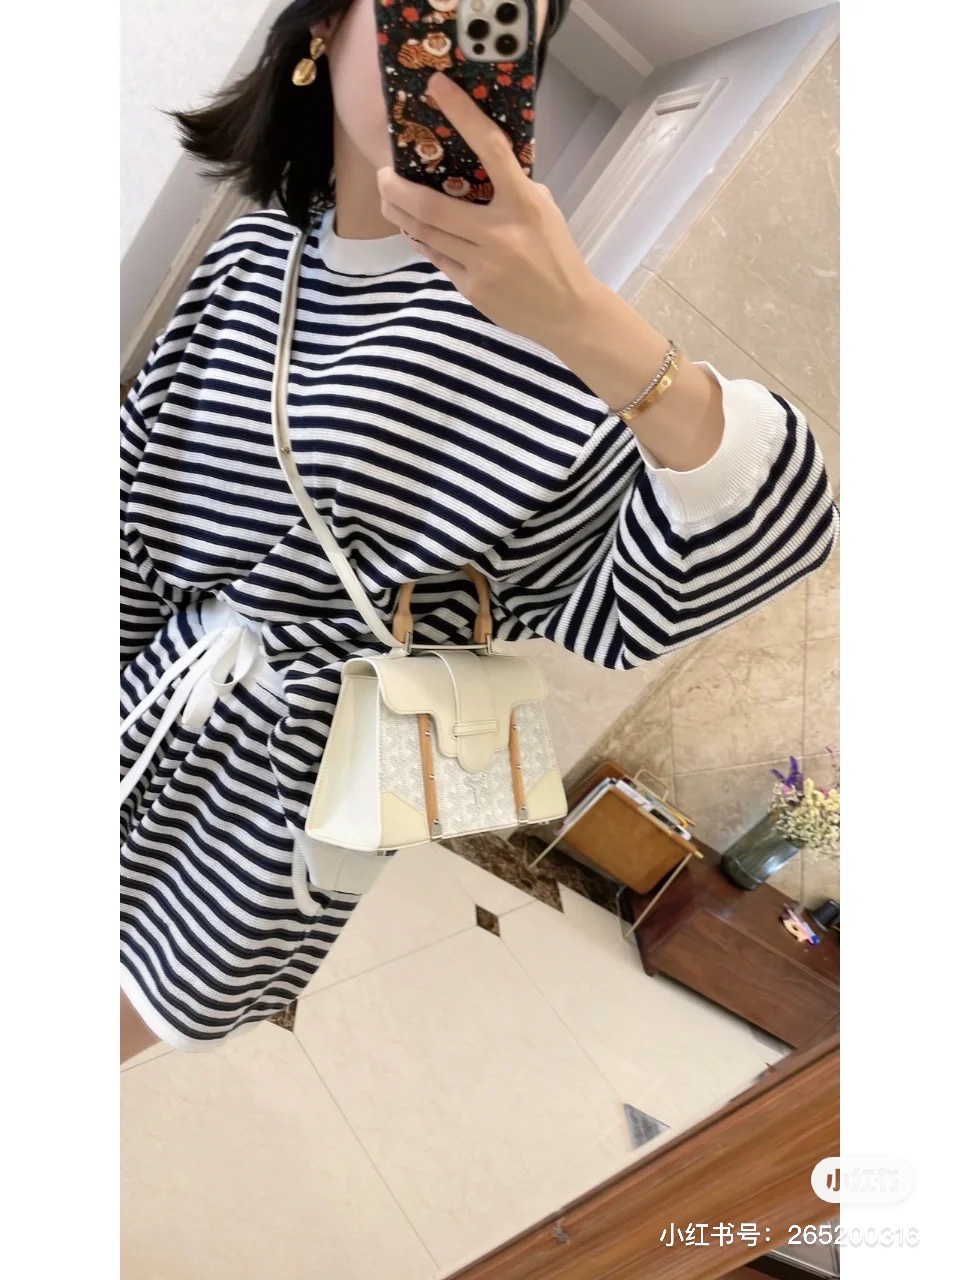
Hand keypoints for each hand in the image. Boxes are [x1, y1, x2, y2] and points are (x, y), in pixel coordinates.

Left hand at [376, 71, 596, 346]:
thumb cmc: (555, 252)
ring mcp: (483, 264)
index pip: (490, 149)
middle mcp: (500, 233)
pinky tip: (414, 230)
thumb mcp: (543, 209)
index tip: (437, 87)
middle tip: (383, 175)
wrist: (567, 310)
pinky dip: (422, 241)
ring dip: (400, 214)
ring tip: (388, 199)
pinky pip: (437, 258)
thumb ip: (512, 187)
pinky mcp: (473, 288)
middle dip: (396, 189)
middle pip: (431, 206)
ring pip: (427, 233)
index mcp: (524, 204)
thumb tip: (475, 165)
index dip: (463, 114)